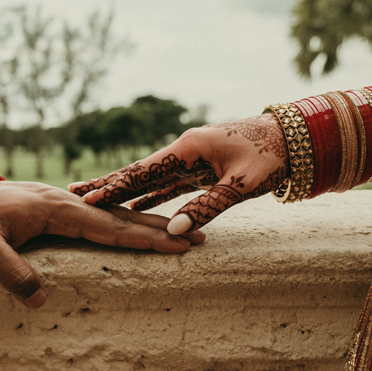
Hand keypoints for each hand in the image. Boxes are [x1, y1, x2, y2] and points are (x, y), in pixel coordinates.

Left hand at [0, 180, 204, 308]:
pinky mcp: (53, 209)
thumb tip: (41, 300)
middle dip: (160, 228)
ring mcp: (60, 203)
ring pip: (112, 215)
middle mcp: (65, 203)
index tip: (179, 244)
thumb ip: (9, 271)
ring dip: (145, 224)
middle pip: (121, 217)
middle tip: (199, 237)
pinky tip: (130, 227)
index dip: (145, 237)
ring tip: (177, 233)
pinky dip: (122, 223)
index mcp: (56, 209)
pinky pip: (97, 217)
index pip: (109, 227)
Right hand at [70, 114, 289, 233]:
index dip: (114, 187)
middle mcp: (183, 152)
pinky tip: (133, 206)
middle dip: (107, 185)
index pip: (142, 171)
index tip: (86, 198)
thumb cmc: (272, 156)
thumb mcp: (241, 183)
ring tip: (94, 200)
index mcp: (188, 148)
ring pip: (149, 180)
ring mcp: (190, 161)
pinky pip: (168, 186)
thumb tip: (173, 231)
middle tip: (73, 194)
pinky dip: (149, 196)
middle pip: (137, 172)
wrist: (298, 139)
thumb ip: (208, 205)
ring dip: (123, 192)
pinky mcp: (201, 170)